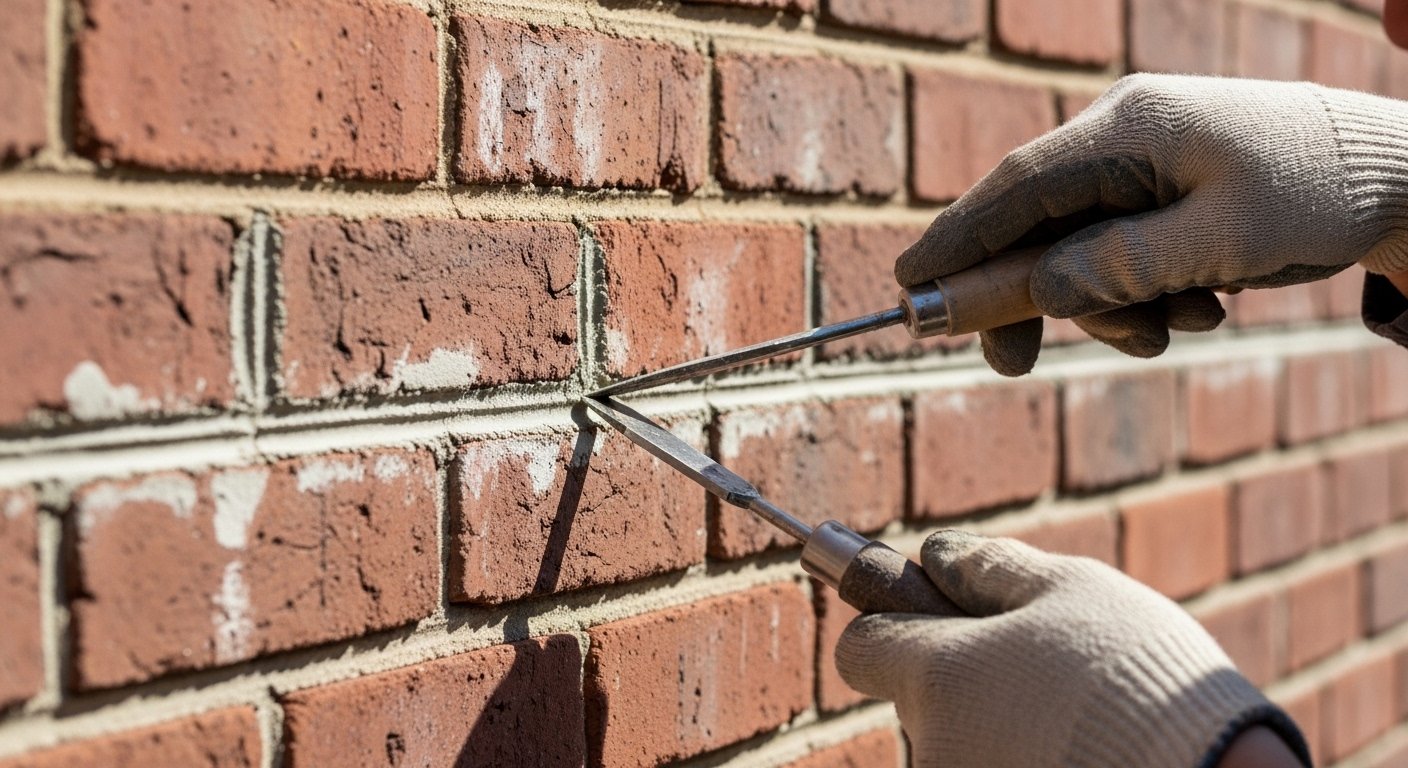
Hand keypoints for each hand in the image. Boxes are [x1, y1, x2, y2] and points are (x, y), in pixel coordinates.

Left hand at [835, 531, 1310, 767]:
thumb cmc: (1138, 672)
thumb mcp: (1074, 590)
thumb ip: (992, 568)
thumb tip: (937, 553)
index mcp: (935, 676)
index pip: (859, 648)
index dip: (894, 622)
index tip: (934, 612)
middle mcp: (931, 744)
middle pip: (917, 698)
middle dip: (960, 676)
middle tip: (1036, 664)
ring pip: (959, 740)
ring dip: (995, 721)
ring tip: (1072, 712)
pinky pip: (991, 766)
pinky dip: (1021, 753)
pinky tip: (1077, 747)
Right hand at [900, 74, 1407, 374]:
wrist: (1400, 177)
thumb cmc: (1318, 197)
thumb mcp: (1218, 245)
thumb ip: (1118, 268)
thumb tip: (1038, 293)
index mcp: (1131, 129)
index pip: (1015, 187)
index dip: (956, 239)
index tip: (908, 288)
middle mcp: (1124, 135)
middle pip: (1036, 224)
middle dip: (1033, 298)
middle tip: (1014, 364)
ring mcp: (1143, 159)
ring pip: (1078, 247)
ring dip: (1110, 304)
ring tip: (1176, 327)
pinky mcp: (1163, 187)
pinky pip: (1118, 248)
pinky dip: (1141, 291)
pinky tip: (1199, 304)